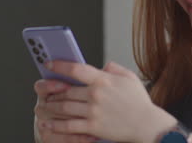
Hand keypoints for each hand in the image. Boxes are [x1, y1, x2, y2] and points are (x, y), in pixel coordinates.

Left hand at [45, 61, 176, 142]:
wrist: (148, 125)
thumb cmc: (139, 102)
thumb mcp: (129, 78)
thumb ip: (114, 68)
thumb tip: (103, 65)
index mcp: (103, 80)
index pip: (76, 69)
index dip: (59, 65)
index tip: (48, 63)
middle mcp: (96, 95)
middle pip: (66, 90)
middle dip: (52, 90)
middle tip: (43, 89)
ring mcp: (93, 112)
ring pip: (64, 107)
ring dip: (51, 106)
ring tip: (44, 105)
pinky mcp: (93, 127)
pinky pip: (69, 126)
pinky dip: (56, 125)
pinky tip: (47, 123)